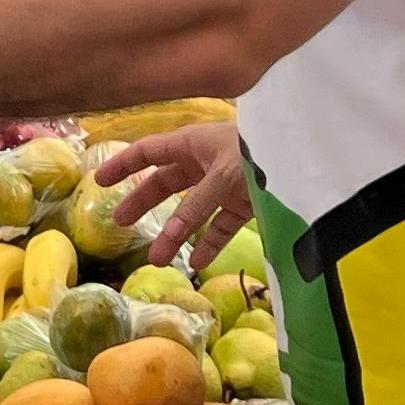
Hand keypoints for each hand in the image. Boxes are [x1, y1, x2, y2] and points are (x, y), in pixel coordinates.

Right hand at [103, 122, 250, 267]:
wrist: (305, 154)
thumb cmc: (258, 153)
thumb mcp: (220, 177)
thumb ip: (193, 208)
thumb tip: (168, 239)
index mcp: (191, 143)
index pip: (147, 152)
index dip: (123, 165)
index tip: (99, 181)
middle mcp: (204, 160)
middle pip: (165, 183)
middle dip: (143, 203)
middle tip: (120, 223)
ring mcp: (224, 182)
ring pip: (191, 210)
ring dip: (175, 234)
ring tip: (158, 259)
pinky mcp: (245, 201)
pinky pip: (220, 224)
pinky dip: (209, 242)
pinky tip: (197, 262)